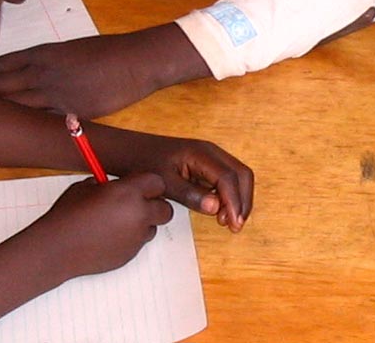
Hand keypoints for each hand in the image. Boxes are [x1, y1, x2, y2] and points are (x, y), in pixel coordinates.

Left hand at [0, 35, 148, 118]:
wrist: (134, 60)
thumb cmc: (106, 52)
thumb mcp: (70, 49)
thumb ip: (47, 60)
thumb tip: (31, 70)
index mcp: (42, 53)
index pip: (1, 64)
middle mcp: (42, 73)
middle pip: (0, 86)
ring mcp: (55, 94)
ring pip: (14, 104)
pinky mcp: (70, 112)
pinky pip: (40, 121)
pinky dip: (24, 125)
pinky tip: (14, 131)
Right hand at [30, 173, 172, 278]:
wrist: (57, 247)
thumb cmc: (68, 215)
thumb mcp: (85, 188)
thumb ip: (107, 185)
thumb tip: (116, 186)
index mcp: (128, 192)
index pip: (158, 182)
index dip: (148, 185)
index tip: (140, 187)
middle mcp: (138, 214)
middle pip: (165, 208)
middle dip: (154, 206)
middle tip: (138, 205)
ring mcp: (136, 237)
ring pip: (153, 227)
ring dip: (142, 224)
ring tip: (117, 222)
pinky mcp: (131, 254)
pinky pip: (139, 243)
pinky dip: (130, 239)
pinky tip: (109, 237)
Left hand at [107, 133, 255, 232]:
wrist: (131, 150)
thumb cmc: (144, 163)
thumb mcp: (164, 183)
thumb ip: (190, 195)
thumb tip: (216, 207)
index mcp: (201, 153)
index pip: (228, 178)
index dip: (234, 202)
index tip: (234, 223)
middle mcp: (212, 152)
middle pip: (242, 174)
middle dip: (243, 201)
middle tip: (236, 225)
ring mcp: (211, 157)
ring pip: (238, 177)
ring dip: (238, 199)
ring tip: (227, 222)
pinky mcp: (208, 164)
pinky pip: (227, 179)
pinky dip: (229, 196)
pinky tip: (220, 212)